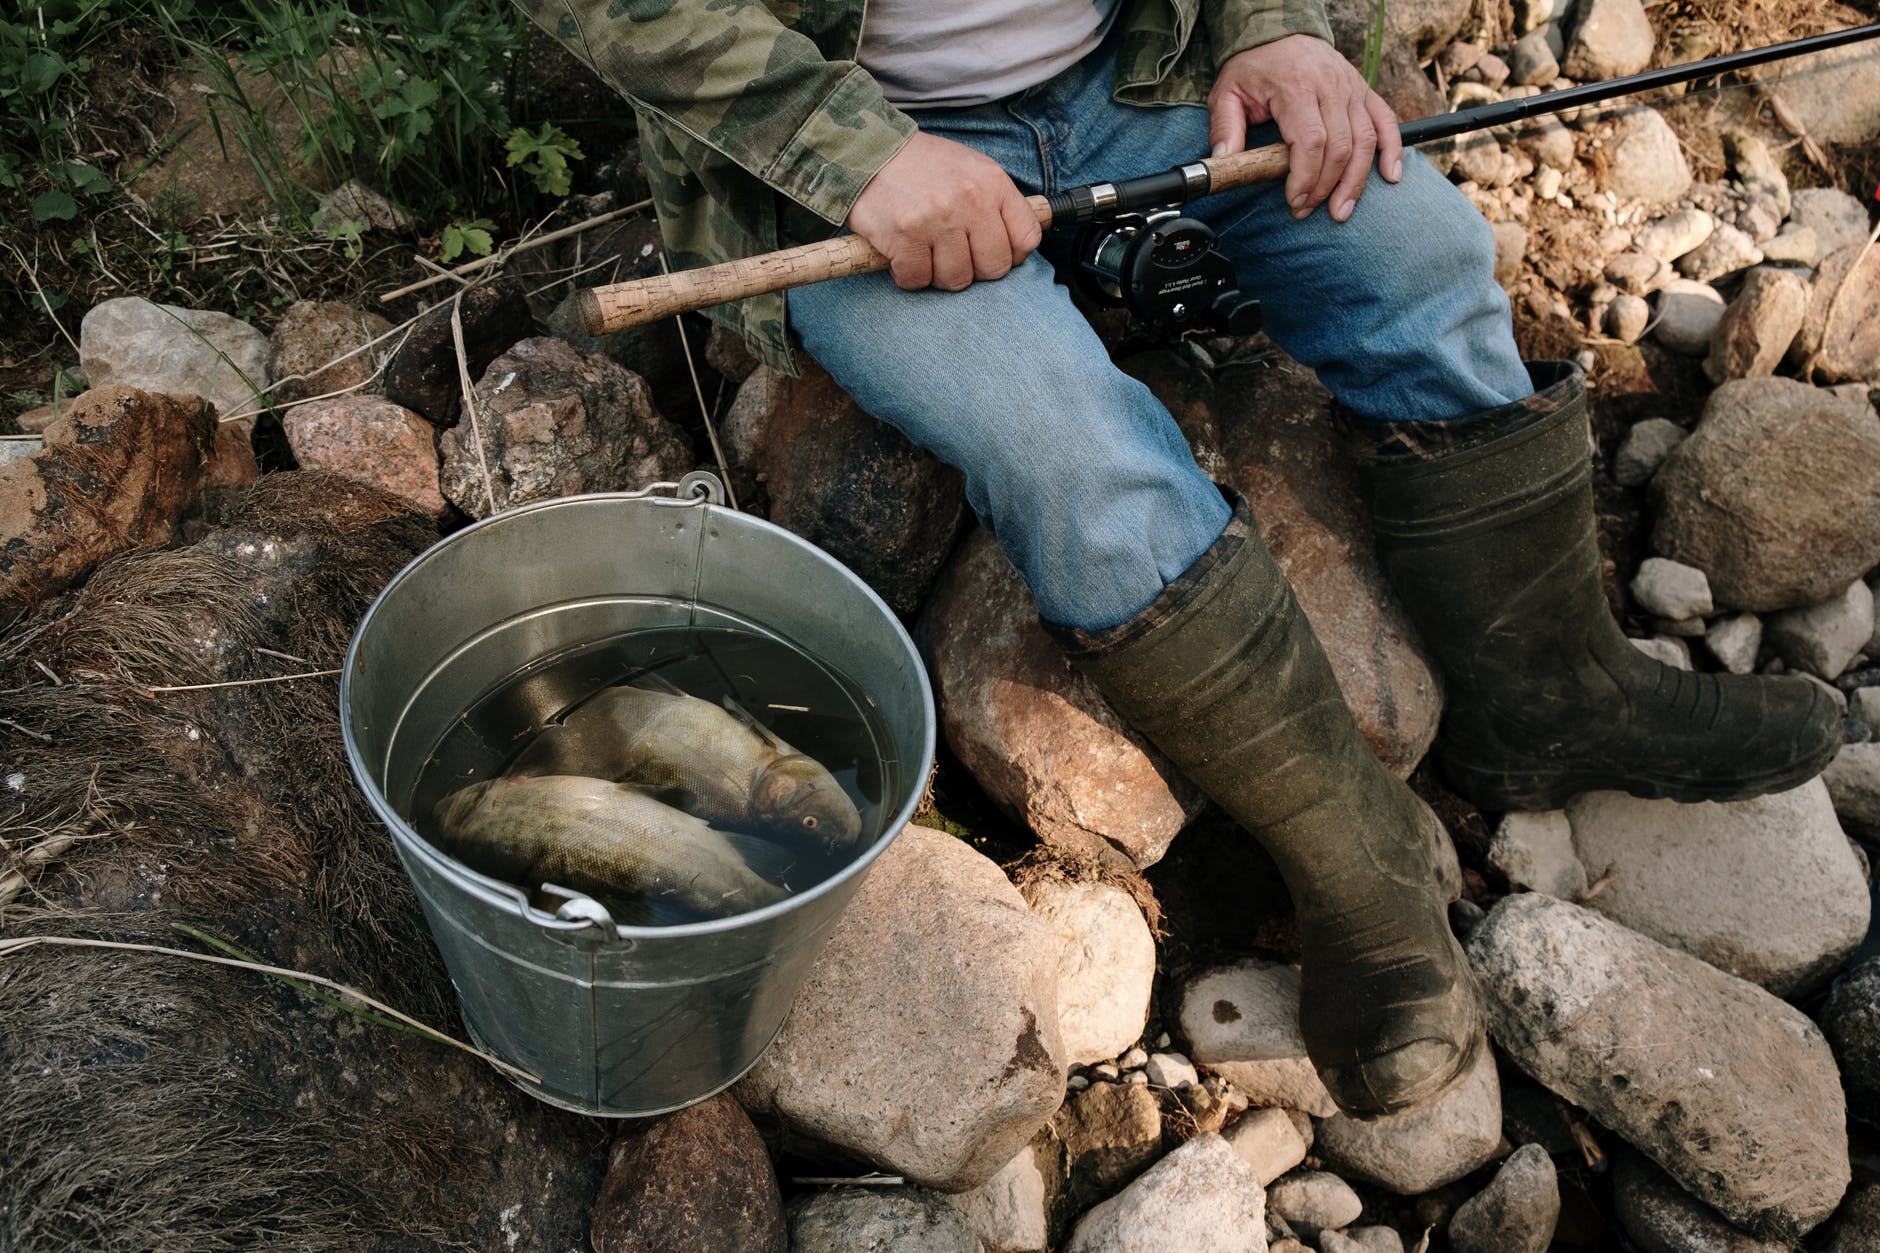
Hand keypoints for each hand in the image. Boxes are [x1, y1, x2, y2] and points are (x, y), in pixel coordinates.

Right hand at [847, 131, 1042, 290]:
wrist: (869, 151)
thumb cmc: (923, 166)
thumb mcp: (971, 169)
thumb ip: (996, 202)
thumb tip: (1015, 246)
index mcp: (992, 183)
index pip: (1026, 239)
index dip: (1011, 255)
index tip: (990, 252)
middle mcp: (970, 201)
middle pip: (994, 268)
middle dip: (974, 269)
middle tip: (954, 256)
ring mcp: (937, 221)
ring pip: (956, 279)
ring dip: (939, 274)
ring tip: (927, 253)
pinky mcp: (904, 238)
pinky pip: (917, 280)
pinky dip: (909, 275)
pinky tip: (903, 256)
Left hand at [1207, 34, 1403, 222]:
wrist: (1279, 32)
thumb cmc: (1254, 67)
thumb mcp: (1227, 92)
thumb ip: (1224, 128)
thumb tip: (1223, 164)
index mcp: (1297, 88)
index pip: (1311, 141)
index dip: (1306, 178)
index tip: (1294, 201)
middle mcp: (1331, 87)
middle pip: (1340, 148)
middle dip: (1325, 187)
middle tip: (1307, 209)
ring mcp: (1352, 88)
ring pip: (1366, 141)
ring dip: (1355, 181)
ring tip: (1340, 210)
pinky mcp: (1364, 91)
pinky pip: (1387, 121)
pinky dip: (1392, 150)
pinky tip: (1390, 176)